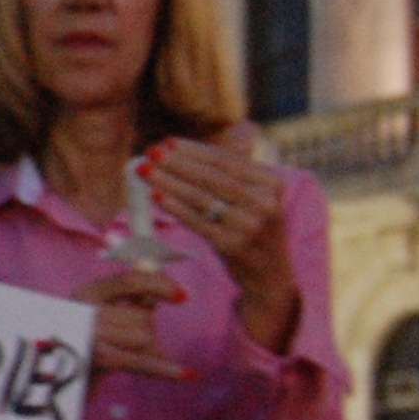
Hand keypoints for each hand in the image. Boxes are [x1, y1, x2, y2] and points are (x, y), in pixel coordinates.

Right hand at [74, 269, 190, 380]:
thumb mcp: (106, 314)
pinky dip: (166, 369)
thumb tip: (168, 286)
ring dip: (146, 350)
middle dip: (147, 331)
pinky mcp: (100, 359)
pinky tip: (189, 374)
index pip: (130, 281)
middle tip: (132, 345)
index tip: (182, 297)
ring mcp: (92, 335)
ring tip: (127, 358)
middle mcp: (86, 310)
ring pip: (143, 337)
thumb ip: (134, 298)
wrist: (59, 381)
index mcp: (87, 293)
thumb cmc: (88, 344)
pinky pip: (143, 361)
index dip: (159, 285)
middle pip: (140, 316)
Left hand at [140, 126, 299, 352]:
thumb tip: (190, 148)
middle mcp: (265, 202)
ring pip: (203, 198)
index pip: (227, 161)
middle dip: (179, 164)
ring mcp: (251, 225)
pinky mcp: (234, 246)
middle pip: (213, 177)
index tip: (168, 142)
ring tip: (147, 171)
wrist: (269, 277)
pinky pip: (199, 222)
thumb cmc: (251, 231)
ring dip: (171, 183)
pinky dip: (176, 208)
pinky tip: (157, 197)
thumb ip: (230, 175)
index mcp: (271, 183)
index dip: (195, 151)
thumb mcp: (252, 199)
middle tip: (151, 152)